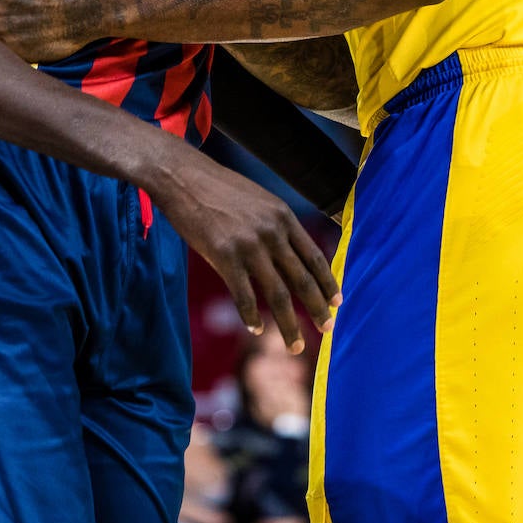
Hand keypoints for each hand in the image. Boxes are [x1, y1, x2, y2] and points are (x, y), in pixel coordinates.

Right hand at [155, 146, 340, 355]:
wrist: (184, 177)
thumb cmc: (219, 189)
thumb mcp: (259, 200)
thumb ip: (276, 226)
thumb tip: (291, 254)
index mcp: (283, 216)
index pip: (314, 256)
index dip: (328, 283)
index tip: (338, 302)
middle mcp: (272, 232)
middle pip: (302, 280)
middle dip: (318, 309)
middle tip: (328, 329)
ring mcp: (249, 245)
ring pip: (279, 295)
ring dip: (289, 325)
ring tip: (294, 345)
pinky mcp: (224, 256)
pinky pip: (245, 297)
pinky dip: (252, 318)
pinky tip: (256, 329)